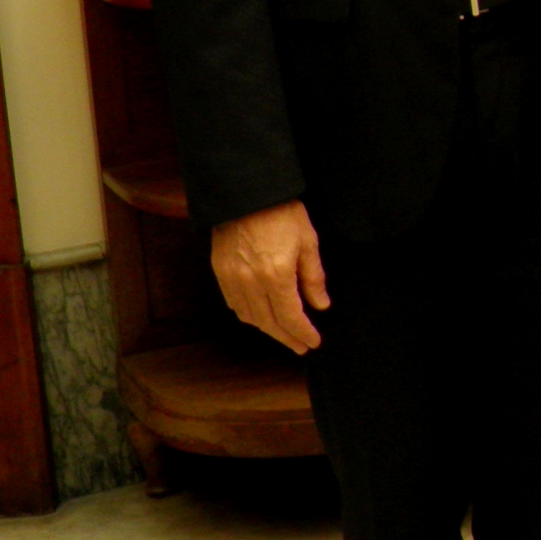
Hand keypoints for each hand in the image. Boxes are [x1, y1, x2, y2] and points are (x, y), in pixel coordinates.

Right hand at [209, 200, 327, 353]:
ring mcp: (232, 278)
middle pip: (269, 322)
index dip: (303, 332)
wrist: (247, 192)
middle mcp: (251, 282)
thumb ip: (313, 277)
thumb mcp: (308, 242)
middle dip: (287, 337)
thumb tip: (320, 305)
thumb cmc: (282, 213)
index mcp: (276, 275)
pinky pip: (234, 304)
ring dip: (268, 329)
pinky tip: (261, 316)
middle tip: (301, 347)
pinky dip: (249, 315)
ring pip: (250, 316)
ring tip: (284, 334)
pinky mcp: (220, 271)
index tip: (314, 342)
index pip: (290, 316)